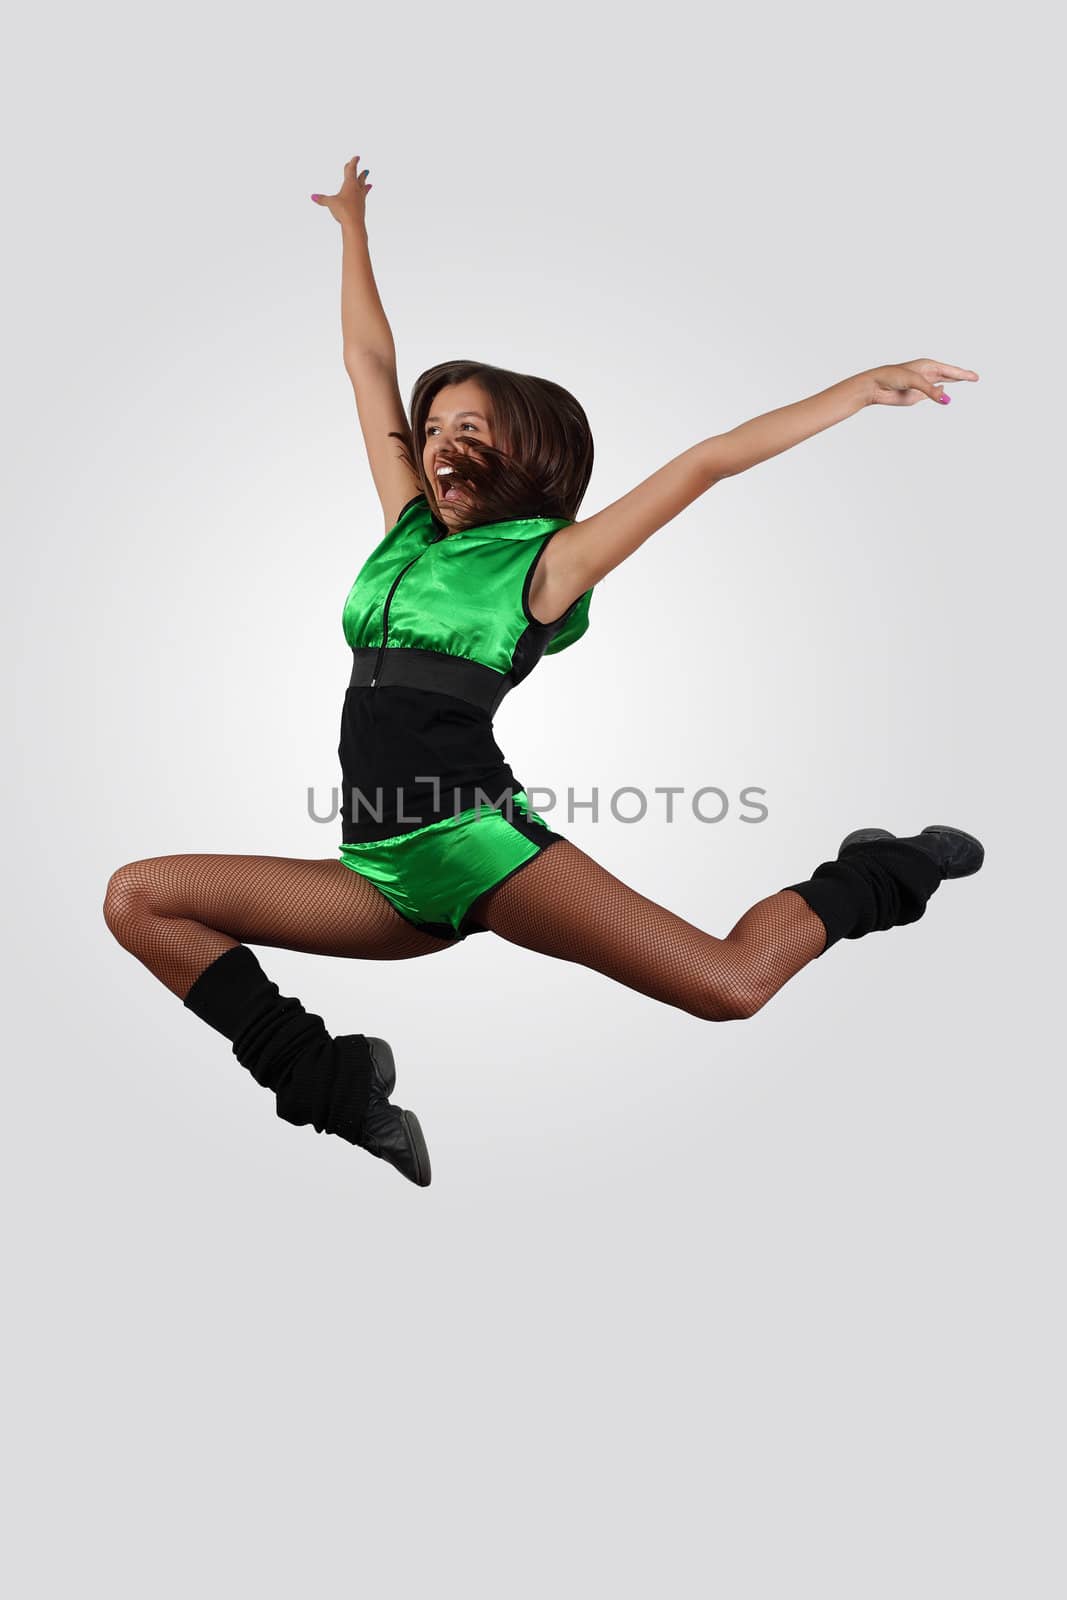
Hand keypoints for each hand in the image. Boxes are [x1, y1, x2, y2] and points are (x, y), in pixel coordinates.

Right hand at [311, 155, 371, 225]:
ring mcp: (361, 199)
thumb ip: (322, 199)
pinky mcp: (362, 208)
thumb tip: (312, 197)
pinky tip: (362, 200)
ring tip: (370, 184)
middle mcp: (357, 190)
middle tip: (366, 170)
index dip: (353, 163)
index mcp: (350, 184)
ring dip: (366, 185)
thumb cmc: (343, 210)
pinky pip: (363, 200)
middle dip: (361, 173)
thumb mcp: (330, 203)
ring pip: (364, 189)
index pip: (352, 170)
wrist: (354, 224)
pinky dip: (363, 197)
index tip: (357, 157)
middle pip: (360, 179)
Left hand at [865, 359, 979, 406]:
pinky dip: (940, 393)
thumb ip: (931, 390)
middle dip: (962, 376)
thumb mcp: (914, 381)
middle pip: (949, 375)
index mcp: (927, 365)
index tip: (975, 377)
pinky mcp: (916, 396)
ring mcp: (922, 385)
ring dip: (953, 383)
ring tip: (965, 379)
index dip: (963, 374)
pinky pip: (932, 394)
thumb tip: (946, 399)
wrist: (875, 387)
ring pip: (942, 384)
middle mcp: (926, 374)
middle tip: (975, 377)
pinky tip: (944, 394)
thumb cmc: (892, 377)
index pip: (950, 370)